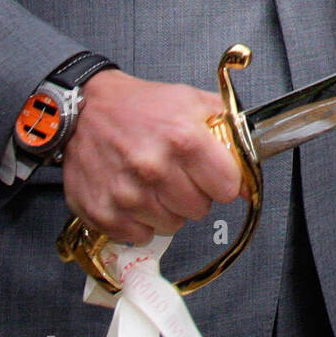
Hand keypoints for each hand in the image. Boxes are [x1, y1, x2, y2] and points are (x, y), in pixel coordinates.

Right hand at [62, 69, 242, 244]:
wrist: (84, 111)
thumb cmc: (139, 106)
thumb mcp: (190, 100)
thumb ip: (226, 127)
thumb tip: (250, 157)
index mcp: (183, 139)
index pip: (228, 187)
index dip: (223, 181)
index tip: (214, 175)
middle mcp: (155, 169)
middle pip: (200, 209)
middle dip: (194, 194)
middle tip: (178, 174)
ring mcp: (128, 195)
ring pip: (172, 226)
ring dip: (167, 208)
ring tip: (154, 182)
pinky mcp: (104, 213)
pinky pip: (141, 236)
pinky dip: (140, 221)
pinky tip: (134, 194)